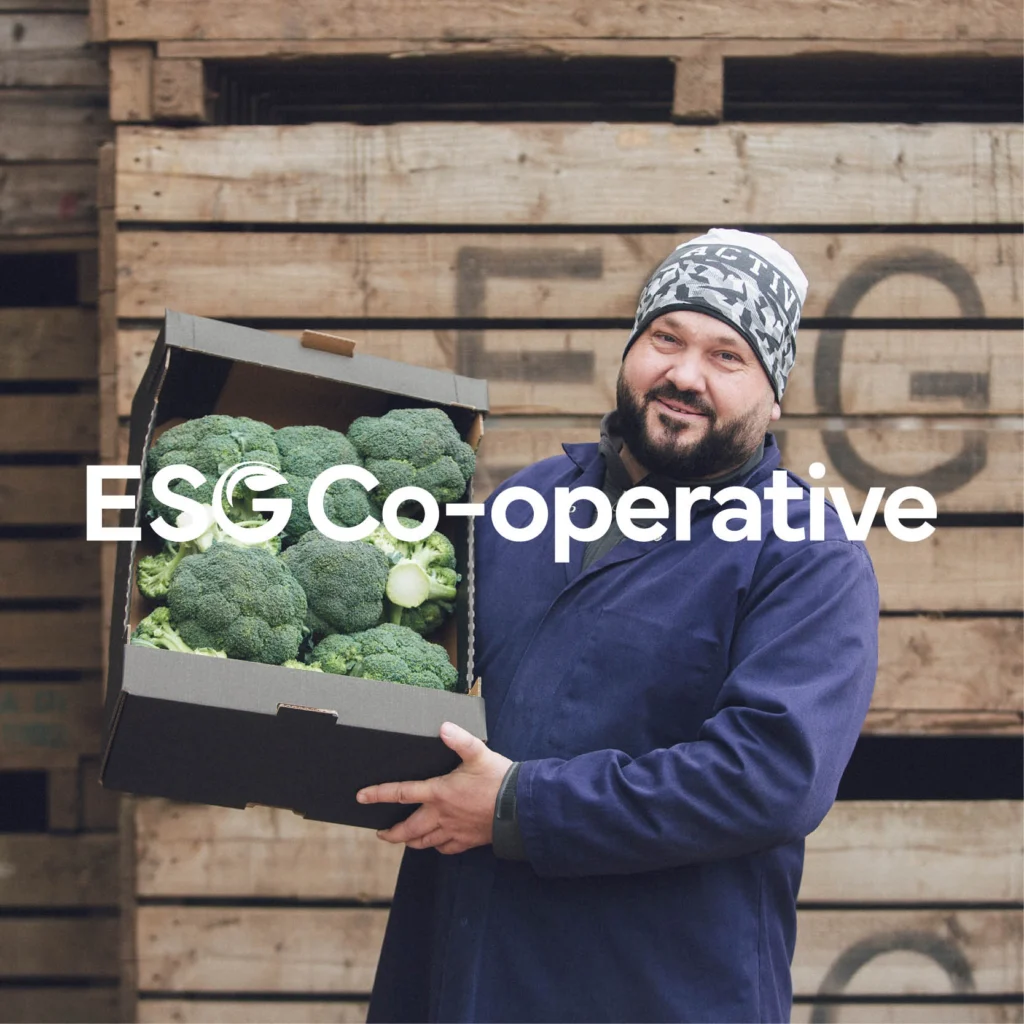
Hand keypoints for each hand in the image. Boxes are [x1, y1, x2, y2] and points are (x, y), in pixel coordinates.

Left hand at [355, 722, 512, 854]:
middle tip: (381, 833)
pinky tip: (435, 843)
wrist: (520, 808)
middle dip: (391, 833)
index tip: (361, 797)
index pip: (402, 793)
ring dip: (410, 841)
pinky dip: (436, 847)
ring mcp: (454, 831)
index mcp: (439, 792)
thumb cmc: (499, 780)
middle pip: (408, 828)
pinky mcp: (468, 840)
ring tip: (402, 839)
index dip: (379, 794)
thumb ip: (460, 739)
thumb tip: (443, 727)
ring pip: (424, 841)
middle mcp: (441, 815)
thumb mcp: (479, 753)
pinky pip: (445, 848)